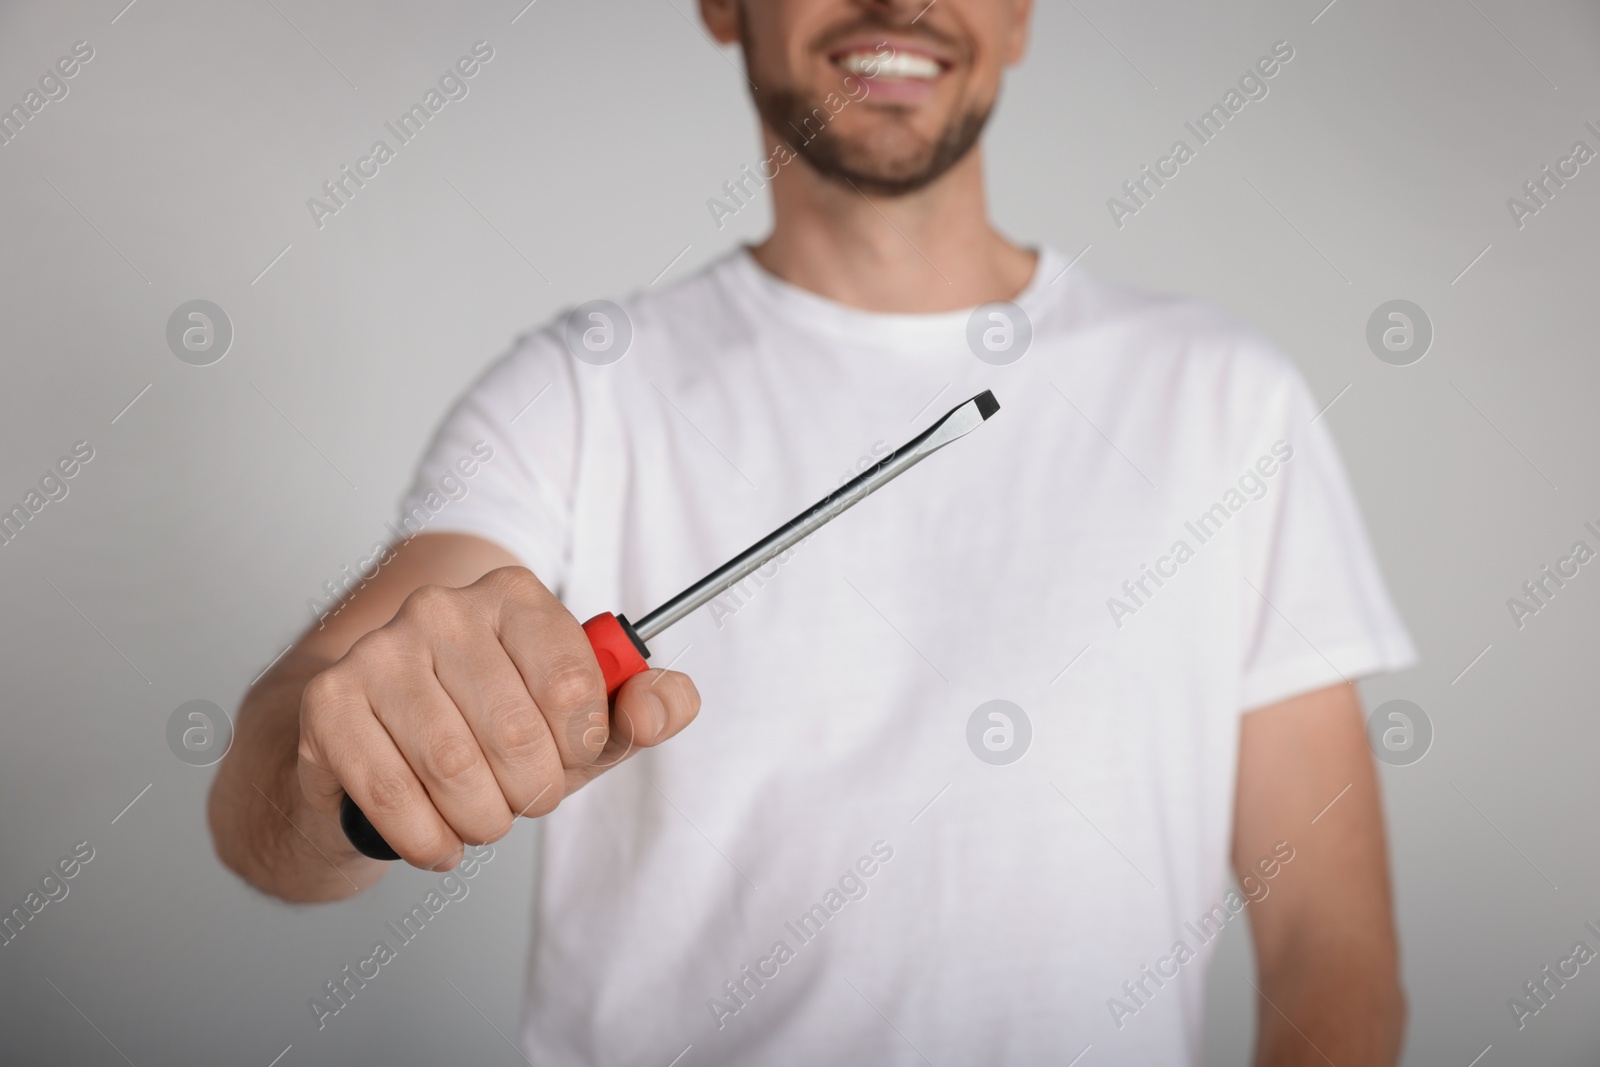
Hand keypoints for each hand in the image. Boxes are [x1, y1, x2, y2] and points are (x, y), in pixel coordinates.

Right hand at [295, 566, 699, 869]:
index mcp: (512, 596)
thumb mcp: (578, 722)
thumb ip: (642, 709)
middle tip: (521, 797)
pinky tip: (436, 838)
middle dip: (532, 793)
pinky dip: (426, 838)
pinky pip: (392, 795)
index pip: (574, 684)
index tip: (568, 756)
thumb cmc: (486, 731)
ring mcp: (377, 652)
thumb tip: (663, 708)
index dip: (581, 746)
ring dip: (480, 821)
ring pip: (454, 769)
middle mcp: (441, 608)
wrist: (369, 749)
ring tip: (478, 817)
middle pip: (517, 734)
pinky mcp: (328, 704)